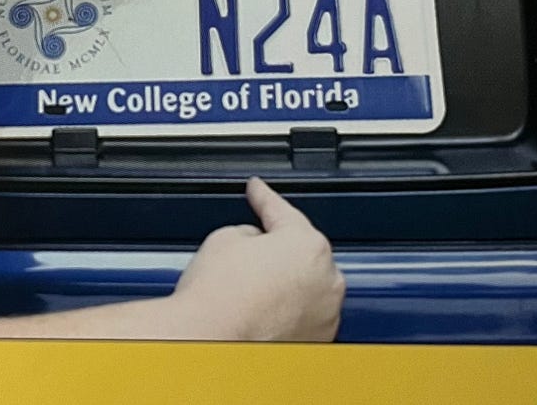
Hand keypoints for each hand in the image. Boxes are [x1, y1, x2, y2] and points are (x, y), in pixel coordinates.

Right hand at [168, 177, 344, 340]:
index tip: (258, 191)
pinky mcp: (315, 343)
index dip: (264, 198)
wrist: (210, 344)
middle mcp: (326, 282)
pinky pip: (304, 317)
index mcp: (308, 245)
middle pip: (302, 253)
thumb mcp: (225, 238)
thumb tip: (257, 243)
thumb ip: (250, 232)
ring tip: (248, 290)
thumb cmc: (218, 299)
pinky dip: (287, 312)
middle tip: (247, 252)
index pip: (283, 212)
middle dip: (279, 249)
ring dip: (285, 284)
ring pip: (307, 287)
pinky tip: (259, 312)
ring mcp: (324, 316)